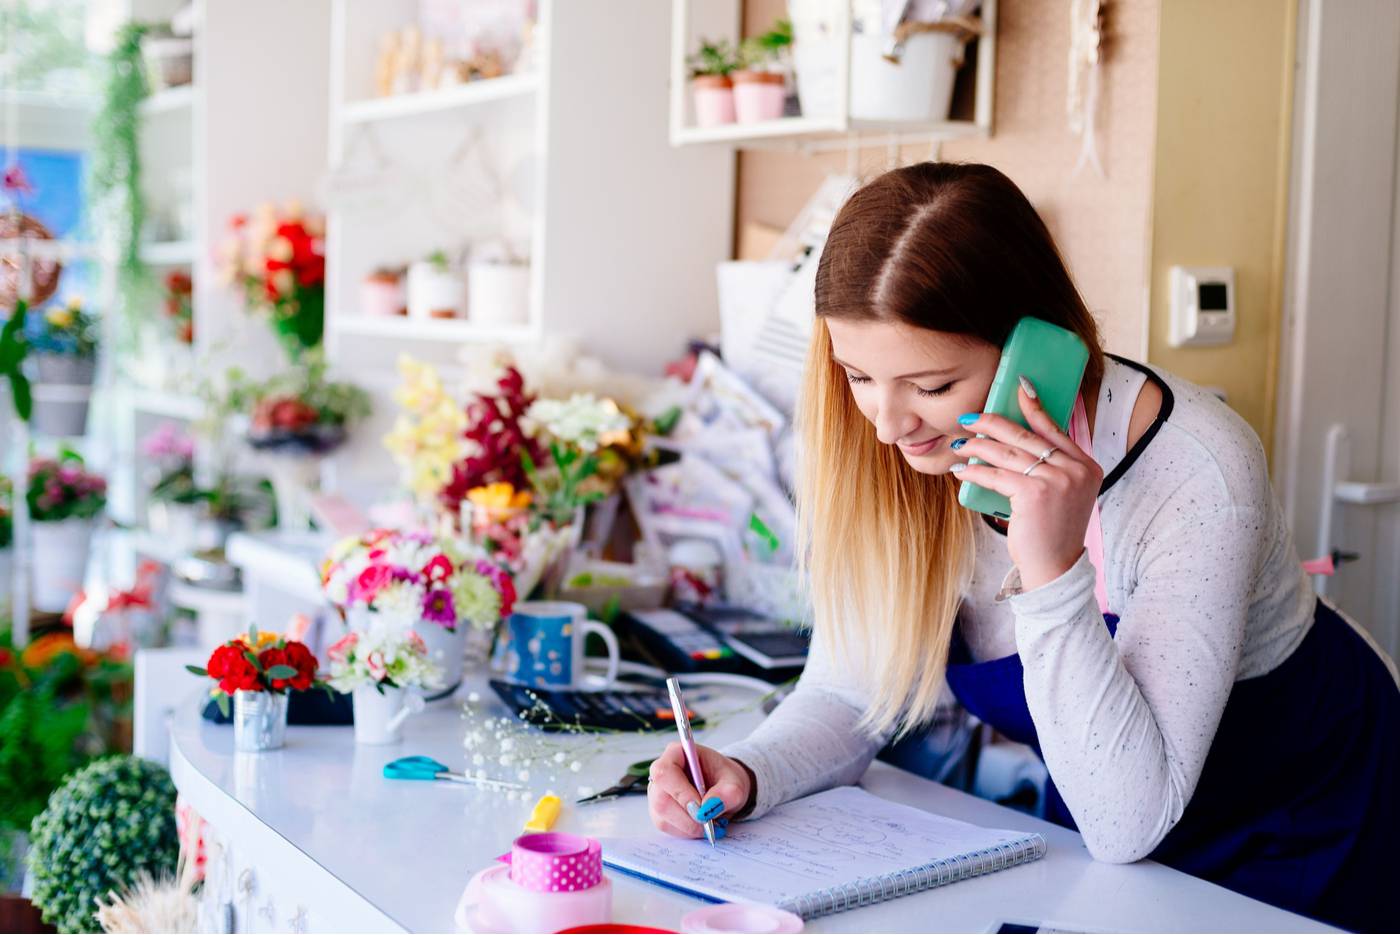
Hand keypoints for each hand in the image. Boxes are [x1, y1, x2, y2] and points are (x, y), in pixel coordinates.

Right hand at [647, 742, 751, 838]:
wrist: (725, 789)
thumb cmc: (726, 779)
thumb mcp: (735, 783)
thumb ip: (728, 793)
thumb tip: (709, 807)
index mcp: (676, 754)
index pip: (664, 772)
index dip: (680, 792)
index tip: (700, 807)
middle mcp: (661, 773)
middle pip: (661, 799)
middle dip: (687, 816)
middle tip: (710, 821)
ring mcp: (657, 794)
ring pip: (663, 817)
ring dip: (689, 826)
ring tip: (711, 823)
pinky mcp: (659, 812)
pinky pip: (667, 827)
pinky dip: (687, 831)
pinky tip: (701, 825)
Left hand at [952, 376, 1102, 589]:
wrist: (1055, 567)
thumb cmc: (1051, 532)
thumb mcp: (1062, 495)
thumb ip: (1050, 468)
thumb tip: (1015, 443)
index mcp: (1086, 466)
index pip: (1055, 429)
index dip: (1035, 407)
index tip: (1019, 387)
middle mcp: (1076, 469)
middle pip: (1027, 436)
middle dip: (993, 423)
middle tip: (969, 417)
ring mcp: (1057, 480)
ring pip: (1008, 453)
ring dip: (978, 446)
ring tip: (959, 444)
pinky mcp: (1035, 494)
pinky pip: (997, 474)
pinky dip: (976, 470)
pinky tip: (962, 469)